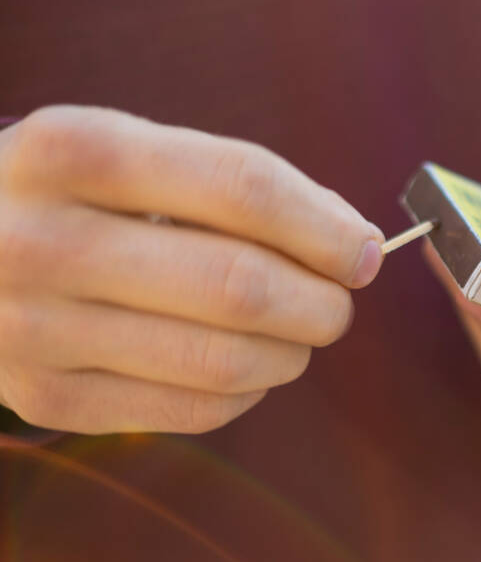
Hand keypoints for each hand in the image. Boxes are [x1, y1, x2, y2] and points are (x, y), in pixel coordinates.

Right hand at [0, 106, 383, 433]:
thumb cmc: (74, 198)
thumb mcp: (132, 154)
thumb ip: (238, 186)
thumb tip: (352, 241)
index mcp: (77, 151)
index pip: (243, 188)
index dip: (325, 229)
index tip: (364, 253)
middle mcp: (43, 239)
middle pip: (241, 287)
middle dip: (322, 303)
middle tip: (337, 303)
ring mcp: (35, 327)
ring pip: (225, 361)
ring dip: (292, 353)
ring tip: (296, 334)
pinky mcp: (46, 397)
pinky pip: (193, 411)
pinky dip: (247, 393)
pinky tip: (244, 367)